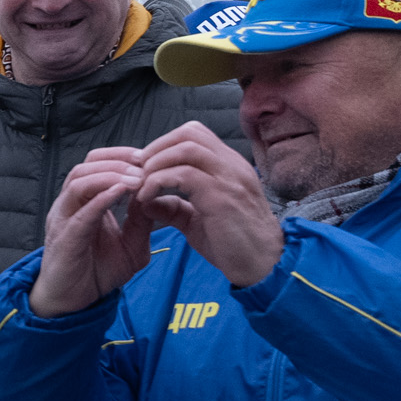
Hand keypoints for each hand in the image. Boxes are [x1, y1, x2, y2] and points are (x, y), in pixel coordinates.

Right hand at [30, 145, 161, 316]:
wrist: (74, 303)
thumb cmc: (98, 272)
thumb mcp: (132, 243)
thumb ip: (142, 220)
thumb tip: (156, 195)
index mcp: (84, 202)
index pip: (97, 164)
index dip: (122, 156)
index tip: (149, 158)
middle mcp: (70, 206)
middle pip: (86, 165)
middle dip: (117, 160)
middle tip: (145, 164)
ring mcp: (63, 220)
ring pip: (79, 181)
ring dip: (110, 175)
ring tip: (137, 178)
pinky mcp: (64, 239)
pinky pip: (81, 212)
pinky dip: (101, 198)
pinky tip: (122, 193)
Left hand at [129, 121, 283, 287]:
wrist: (264, 267)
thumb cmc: (234, 244)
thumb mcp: (198, 220)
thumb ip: (174, 207)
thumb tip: (144, 202)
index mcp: (228, 167)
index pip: (194, 134)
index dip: (164, 144)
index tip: (143, 166)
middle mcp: (232, 166)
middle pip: (189, 133)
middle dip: (156, 148)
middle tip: (137, 171)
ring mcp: (230, 179)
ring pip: (186, 148)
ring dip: (155, 163)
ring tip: (141, 185)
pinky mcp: (223, 197)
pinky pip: (184, 174)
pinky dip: (158, 181)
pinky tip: (146, 199)